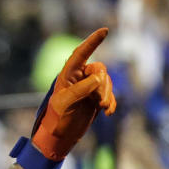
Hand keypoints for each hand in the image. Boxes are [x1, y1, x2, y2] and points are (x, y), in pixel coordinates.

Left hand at [31, 28, 116, 160]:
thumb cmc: (57, 119)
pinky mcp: (95, 98)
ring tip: (103, 108)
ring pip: (106, 81)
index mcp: (68, 75)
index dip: (92, 42)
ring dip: (108, 94)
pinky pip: (109, 94)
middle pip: (100, 70)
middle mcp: (79, 78)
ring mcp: (88, 88)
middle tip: (100, 102)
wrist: (59, 137)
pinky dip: (111, 102)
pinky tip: (108, 112)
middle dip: (103, 85)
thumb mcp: (65, 103)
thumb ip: (81, 88)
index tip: (105, 30)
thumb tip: (99, 78)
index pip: (81, 54)